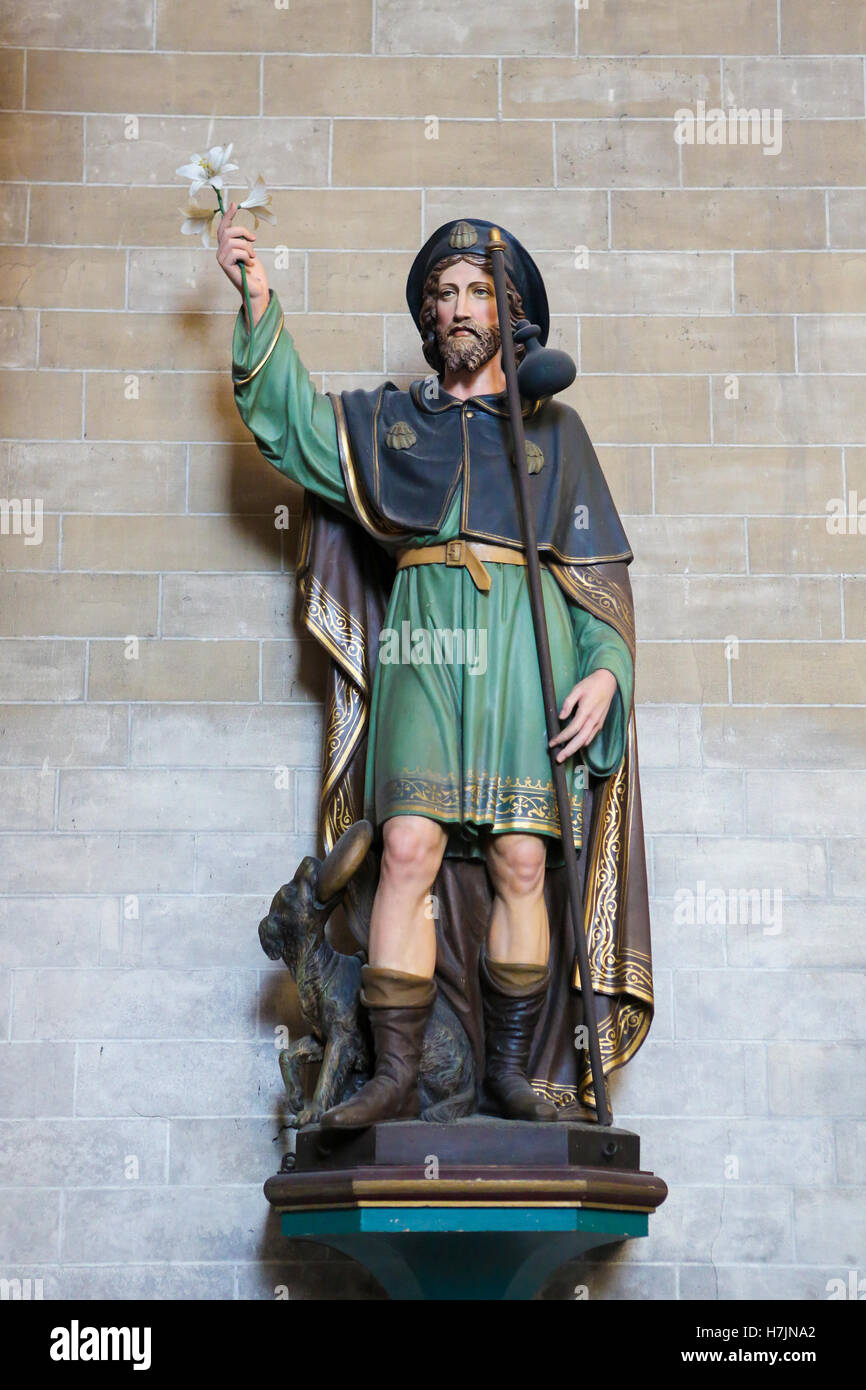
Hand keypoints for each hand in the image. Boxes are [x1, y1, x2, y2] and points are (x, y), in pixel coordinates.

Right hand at [216, 200, 268, 317]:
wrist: (257, 288)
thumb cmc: (254, 272)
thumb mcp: (249, 252)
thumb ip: (244, 241)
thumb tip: (245, 232)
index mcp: (226, 247)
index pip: (223, 228)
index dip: (228, 216)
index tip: (234, 204)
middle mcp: (220, 252)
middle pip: (227, 231)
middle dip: (242, 231)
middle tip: (254, 240)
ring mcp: (221, 258)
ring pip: (233, 241)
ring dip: (247, 247)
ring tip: (252, 257)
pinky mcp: (224, 265)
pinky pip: (235, 251)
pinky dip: (246, 256)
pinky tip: (249, 264)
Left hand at [549, 668, 617, 762]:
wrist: (608, 682)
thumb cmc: (591, 685)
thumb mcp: (577, 689)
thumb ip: (568, 704)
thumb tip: (561, 717)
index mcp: (586, 711)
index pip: (572, 729)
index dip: (561, 738)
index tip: (552, 743)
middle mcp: (593, 720)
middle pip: (580, 740)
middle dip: (568, 751)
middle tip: (558, 759)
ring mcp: (598, 723)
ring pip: (586, 741)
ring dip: (575, 749)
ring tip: (564, 755)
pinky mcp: (600, 724)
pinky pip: (591, 737)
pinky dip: (582, 743)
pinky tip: (575, 746)